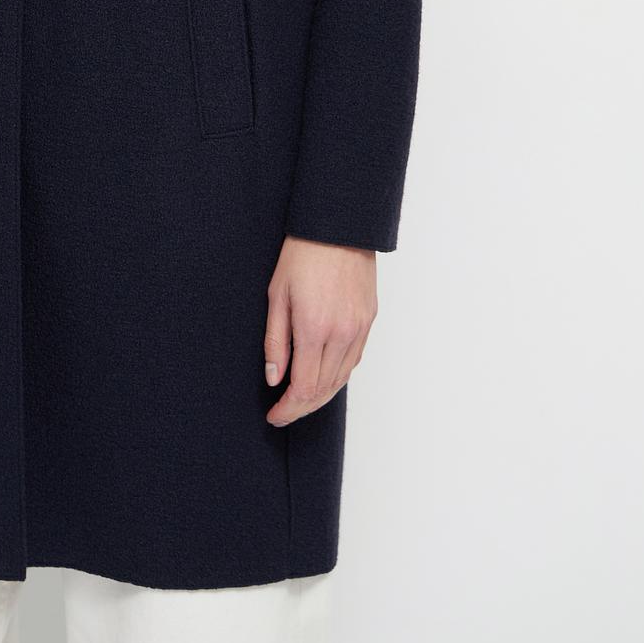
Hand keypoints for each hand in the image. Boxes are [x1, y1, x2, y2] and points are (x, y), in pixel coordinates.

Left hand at [263, 234, 376, 425]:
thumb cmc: (302, 255)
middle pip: (323, 390)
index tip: (274, 415)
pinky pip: (354, 360)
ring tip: (299, 400)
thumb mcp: (276, 295)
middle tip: (283, 413)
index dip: (288, 408)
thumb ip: (275, 341)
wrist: (338, 227)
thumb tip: (274, 378)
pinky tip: (323, 377)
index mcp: (314, 328)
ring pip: (341, 379)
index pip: (303, 388)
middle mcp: (341, 334)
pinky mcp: (369, 321)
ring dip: (320, 396)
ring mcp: (359, 329)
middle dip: (301, 408)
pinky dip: (337, 376)